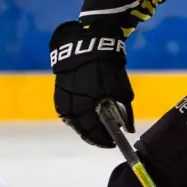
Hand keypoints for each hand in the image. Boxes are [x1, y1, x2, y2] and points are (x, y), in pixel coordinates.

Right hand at [48, 18, 132, 147]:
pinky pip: (67, 109)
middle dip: (93, 134)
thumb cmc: (107, 68)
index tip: (112, 143)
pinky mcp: (58, 90)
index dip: (103, 140)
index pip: (92, 132)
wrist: (87, 44)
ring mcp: (61, 98)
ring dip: (84, 125)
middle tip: (105, 137)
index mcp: (84, 107)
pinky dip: (77, 115)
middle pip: (80, 128)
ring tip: (96, 126)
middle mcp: (69, 106)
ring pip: (72, 120)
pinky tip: (86, 114)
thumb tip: (128, 129)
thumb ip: (125, 113)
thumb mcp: (121, 90)